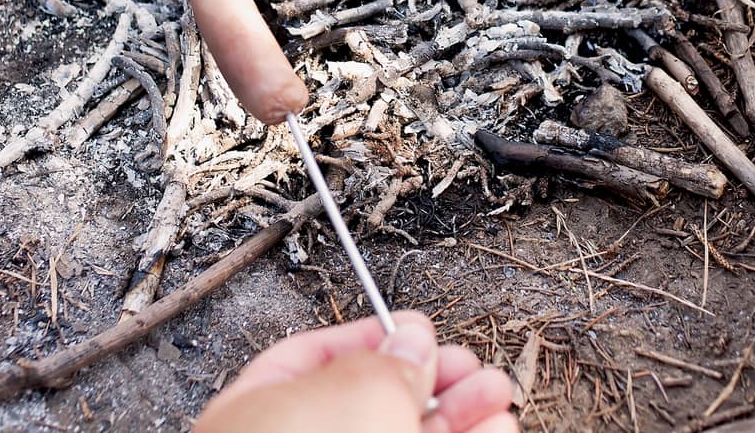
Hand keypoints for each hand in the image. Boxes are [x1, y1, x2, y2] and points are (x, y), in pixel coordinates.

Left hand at [195, 312, 516, 432]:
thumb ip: (384, 363)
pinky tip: (496, 430)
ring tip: (498, 396)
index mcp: (256, 410)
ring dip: (460, 415)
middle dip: (435, 380)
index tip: (424, 333)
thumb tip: (412, 339)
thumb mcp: (348, 394)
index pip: (314, 359)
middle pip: (373, 402)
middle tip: (477, 369)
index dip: (377, 339)